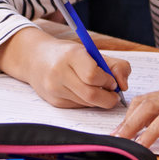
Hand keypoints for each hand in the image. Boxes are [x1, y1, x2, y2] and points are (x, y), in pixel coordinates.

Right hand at [0, 29, 128, 108]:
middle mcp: (59, 73)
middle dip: (108, 98)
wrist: (34, 58)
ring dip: (99, 100)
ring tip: (97, 89)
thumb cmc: (67, 54)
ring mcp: (54, 89)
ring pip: (87, 103)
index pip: (93, 75)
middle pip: (91, 95)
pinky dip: (87, 102)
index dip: (108, 81)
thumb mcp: (91, 52)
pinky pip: (79, 107)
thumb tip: (124, 86)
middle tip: (113, 93)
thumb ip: (115, 65)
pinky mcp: (54, 102)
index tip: (112, 81)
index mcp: (71, 55)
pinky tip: (82, 92)